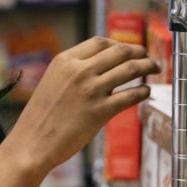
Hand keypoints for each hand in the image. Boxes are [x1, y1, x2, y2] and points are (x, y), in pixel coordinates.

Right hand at [0, 37, 157, 186]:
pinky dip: (143, 91)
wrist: (32, 143)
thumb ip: (74, 70)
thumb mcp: (52, 81)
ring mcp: (91, 91)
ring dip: (147, 67)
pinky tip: (146, 92)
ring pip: (129, 69)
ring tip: (154, 69)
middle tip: (147, 57)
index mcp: (65, 61)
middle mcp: (79, 71)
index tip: (128, 49)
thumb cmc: (41, 116)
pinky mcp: (100, 112)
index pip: (101, 42)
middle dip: (139, 52)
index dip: (119, 44)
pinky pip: (130, 96)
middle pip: (120, 51)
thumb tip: (101, 66)